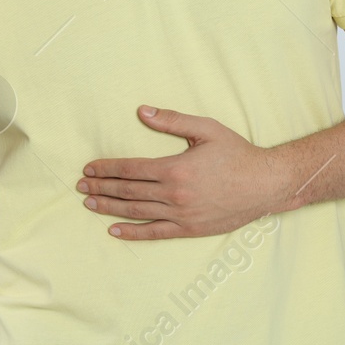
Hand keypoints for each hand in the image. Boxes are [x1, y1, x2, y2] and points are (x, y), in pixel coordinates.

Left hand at [77, 107, 288, 239]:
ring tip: (89, 203)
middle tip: (80, 186)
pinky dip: (132, 232)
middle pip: (128, 191)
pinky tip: (114, 230)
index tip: (89, 168)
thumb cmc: (236, 153)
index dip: (106, 169)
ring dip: (110, 208)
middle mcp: (173, 194)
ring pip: (136, 212)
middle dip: (101, 187)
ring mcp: (180, 215)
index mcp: (174, 168)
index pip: (130, 169)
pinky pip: (155, 233)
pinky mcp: (188, 229)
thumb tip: (141, 111)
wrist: (264, 184)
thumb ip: (171, 121)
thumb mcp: (206, 129)